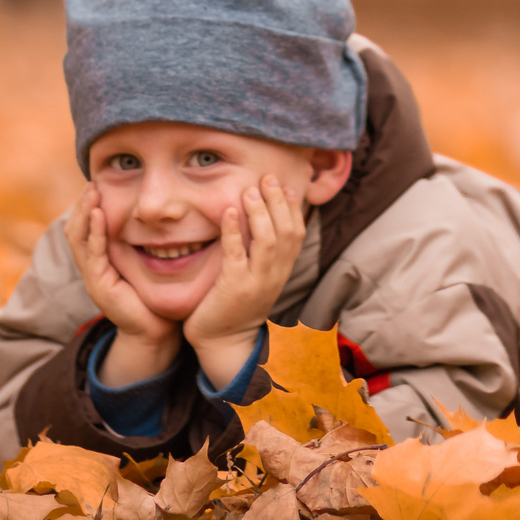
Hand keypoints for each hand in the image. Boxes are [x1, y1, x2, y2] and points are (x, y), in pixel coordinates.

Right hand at [69, 188, 180, 386]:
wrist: (156, 331)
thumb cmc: (156, 296)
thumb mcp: (147, 262)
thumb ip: (145, 240)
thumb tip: (160, 212)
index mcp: (100, 260)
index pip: (85, 227)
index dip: (89, 205)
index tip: (97, 183)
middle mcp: (92, 267)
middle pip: (76, 229)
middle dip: (82, 205)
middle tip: (92, 183)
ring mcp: (93, 277)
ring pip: (78, 238)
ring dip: (85, 213)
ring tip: (92, 192)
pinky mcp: (99, 285)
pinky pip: (92, 254)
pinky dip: (95, 233)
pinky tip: (100, 215)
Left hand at [184, 175, 305, 389]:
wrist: (223, 341)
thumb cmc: (236, 303)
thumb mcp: (258, 276)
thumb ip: (262, 251)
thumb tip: (263, 217)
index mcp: (281, 270)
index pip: (297, 233)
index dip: (293, 207)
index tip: (286, 185)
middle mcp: (274, 275)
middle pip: (286, 232)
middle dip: (279, 202)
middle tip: (268, 177)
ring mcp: (255, 282)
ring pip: (268, 241)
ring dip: (260, 212)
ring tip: (251, 190)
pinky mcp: (233, 288)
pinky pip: (236, 255)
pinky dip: (234, 231)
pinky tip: (229, 211)